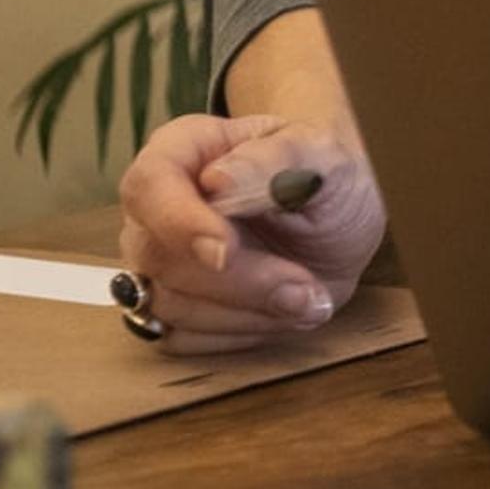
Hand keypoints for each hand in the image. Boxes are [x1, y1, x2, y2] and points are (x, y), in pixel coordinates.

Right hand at [115, 112, 386, 354]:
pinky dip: (237, 333)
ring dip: (245, 312)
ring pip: (167, 305)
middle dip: (239, 281)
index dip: (179, 223)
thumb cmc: (326, 176)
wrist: (340, 224)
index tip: (225, 251)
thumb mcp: (323, 157)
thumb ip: (276, 161)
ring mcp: (157, 260)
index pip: (149, 184)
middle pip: (159, 257)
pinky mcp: (170, 307)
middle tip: (305, 286)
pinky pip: (180, 338)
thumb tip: (217, 180)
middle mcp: (157, 207)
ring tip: (307, 297)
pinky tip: (279, 312)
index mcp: (185, 150)